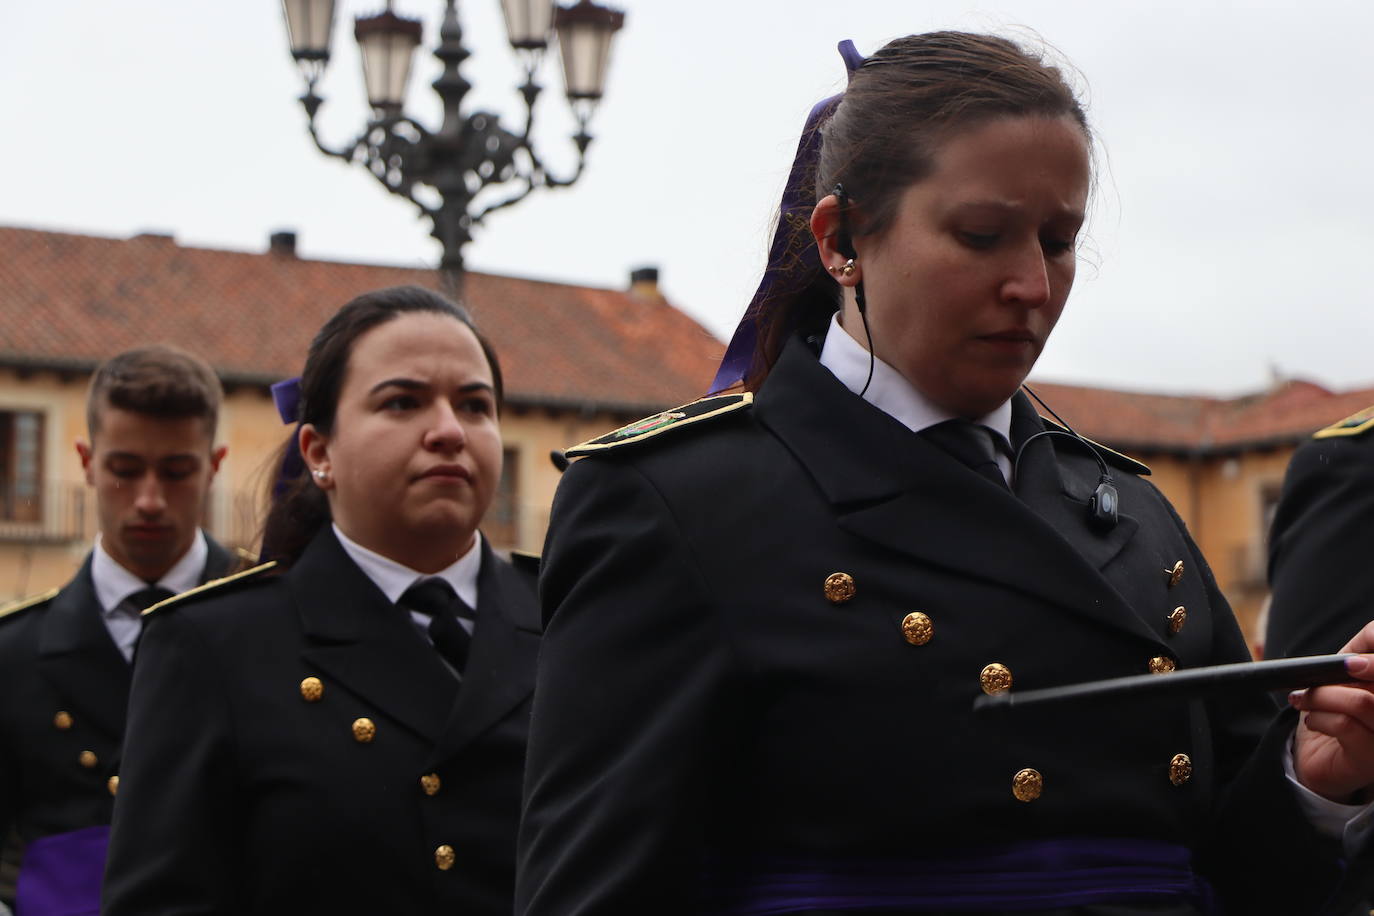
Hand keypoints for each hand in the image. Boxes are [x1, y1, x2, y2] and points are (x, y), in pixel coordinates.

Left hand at [1291, 620, 1373, 802]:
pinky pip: (1345, 725)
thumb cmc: (1333, 709)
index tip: (1357, 654)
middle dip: (1358, 666)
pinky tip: (1312, 721)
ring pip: (1364, 702)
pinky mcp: (1371, 761)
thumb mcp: (1344, 675)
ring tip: (1302, 698)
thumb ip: (1360, 654)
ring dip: (1323, 695)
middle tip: (1338, 667)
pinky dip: (1319, 716)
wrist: (1314, 757)